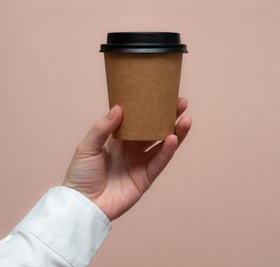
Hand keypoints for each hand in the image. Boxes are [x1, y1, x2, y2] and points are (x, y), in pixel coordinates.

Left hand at [63, 97, 191, 220]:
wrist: (82, 205)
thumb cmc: (80, 174)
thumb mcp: (87, 146)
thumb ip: (103, 128)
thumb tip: (119, 108)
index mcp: (118, 139)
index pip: (138, 120)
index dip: (149, 109)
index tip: (159, 95)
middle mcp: (132, 149)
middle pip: (154, 130)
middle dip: (168, 117)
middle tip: (180, 104)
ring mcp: (140, 163)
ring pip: (162, 145)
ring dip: (175, 132)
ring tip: (185, 119)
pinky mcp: (146, 177)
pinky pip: (159, 162)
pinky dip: (168, 150)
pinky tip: (173, 138)